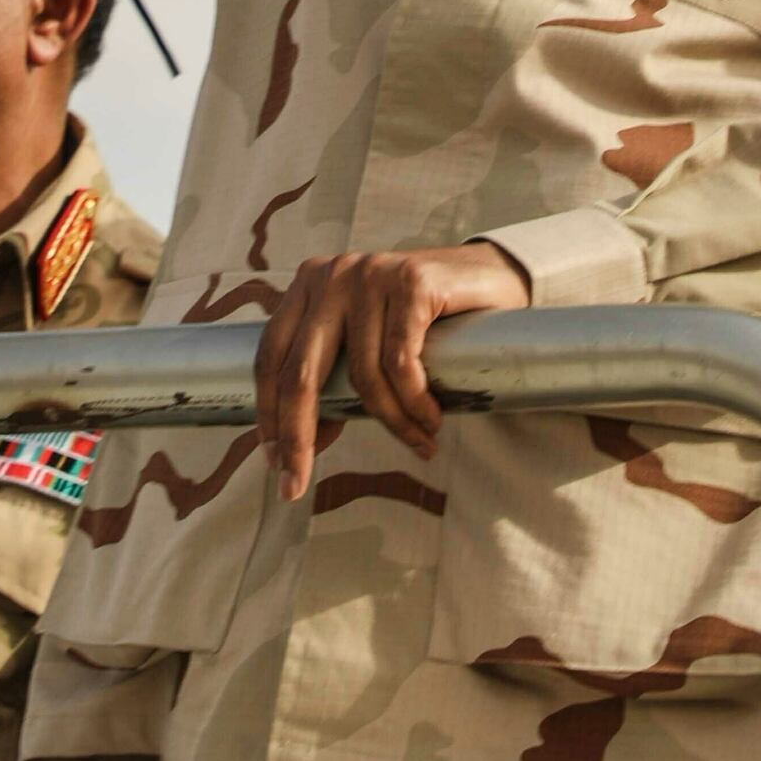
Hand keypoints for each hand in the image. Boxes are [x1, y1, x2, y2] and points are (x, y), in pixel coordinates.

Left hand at [254, 243, 531, 496]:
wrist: (491, 277)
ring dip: (392, 424)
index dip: (268, 415)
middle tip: (298, 486)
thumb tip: (307, 443)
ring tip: (421, 443)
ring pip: (363, 375)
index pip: (270, 358)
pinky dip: (415, 403)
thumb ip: (335, 380)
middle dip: (297, 437)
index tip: (274, 464)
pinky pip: (401, 362)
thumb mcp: (367, 344)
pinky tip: (431, 421)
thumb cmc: (424, 319)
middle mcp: (331, 276)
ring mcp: (370, 274)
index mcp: (307, 287)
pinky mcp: (411, 281)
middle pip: (301, 372)